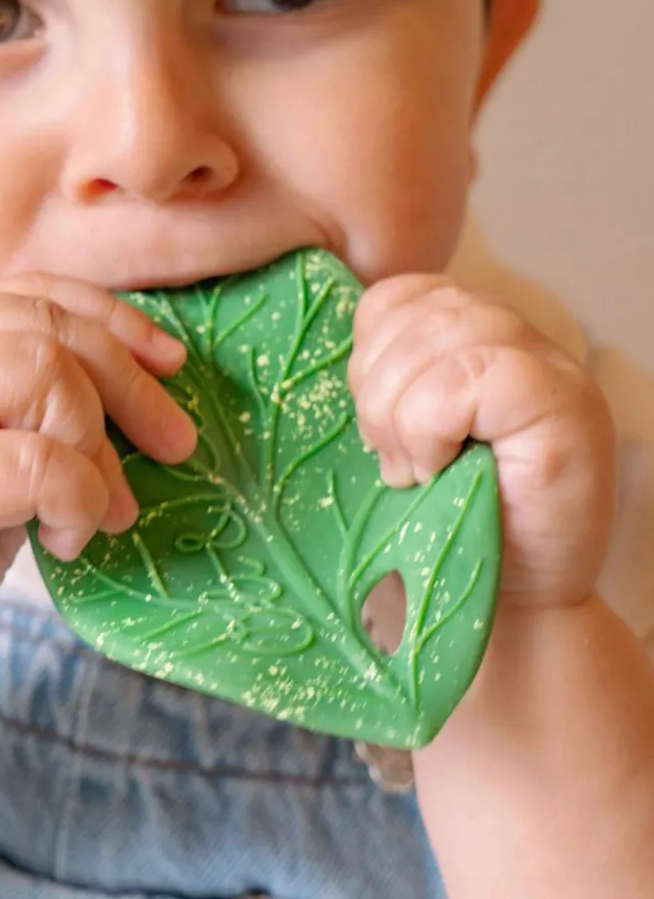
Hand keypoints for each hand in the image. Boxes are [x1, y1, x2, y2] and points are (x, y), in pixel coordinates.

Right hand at [0, 274, 196, 687]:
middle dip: (130, 381)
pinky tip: (68, 539)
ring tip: (105, 508)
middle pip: (43, 322)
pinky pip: (28, 460)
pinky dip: (76, 495)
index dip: (113, 319)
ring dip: (96, 440)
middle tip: (173, 446)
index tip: (169, 364)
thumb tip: (141, 412)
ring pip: (36, 368)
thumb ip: (30, 420)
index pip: (26, 293)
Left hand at [348, 275, 615, 611]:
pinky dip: (430, 427)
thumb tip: (334, 353)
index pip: (399, 296)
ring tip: (413, 470)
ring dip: (400, 415)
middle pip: (416, 312)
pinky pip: (469, 377)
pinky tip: (437, 471)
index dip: (366, 351)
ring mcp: (551, 369)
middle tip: (390, 458)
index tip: (374, 420)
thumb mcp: (402, 436)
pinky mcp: (564, 407)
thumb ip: (390, 381)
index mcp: (477, 337)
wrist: (507, 603)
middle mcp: (522, 340)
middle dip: (376, 390)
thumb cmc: (446, 522)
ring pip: (439, 336)